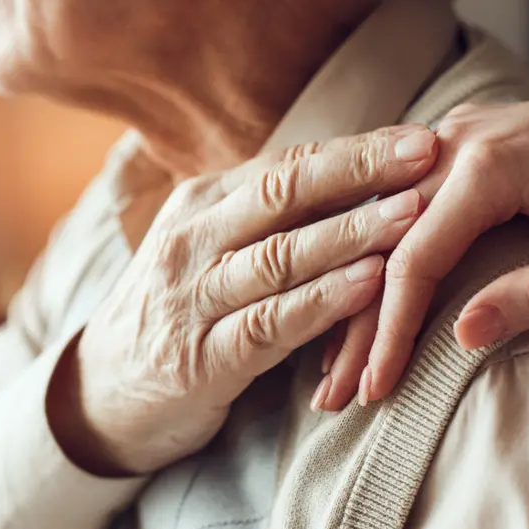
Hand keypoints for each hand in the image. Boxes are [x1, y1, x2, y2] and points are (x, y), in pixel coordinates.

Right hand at [47, 126, 438, 474]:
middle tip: (426, 156)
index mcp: (197, 206)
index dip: (353, 151)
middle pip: (280, 195)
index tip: (416, 139)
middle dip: (358, 172)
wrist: (102, 388)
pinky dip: (320, 303)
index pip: (283, 166)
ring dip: (348, 233)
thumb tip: (353, 179)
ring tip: (410, 216)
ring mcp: (191, 299)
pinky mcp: (200, 359)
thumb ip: (262, 218)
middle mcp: (190, 242)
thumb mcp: (204, 247)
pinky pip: (267, 324)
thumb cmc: (175, 309)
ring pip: (278, 256)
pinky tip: (367, 287)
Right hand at [314, 87, 528, 410]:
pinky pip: (399, 207)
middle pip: (382, 248)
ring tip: (335, 359)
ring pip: (382, 228)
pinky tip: (358, 294)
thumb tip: (462, 339)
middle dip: (355, 325)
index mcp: (486, 166)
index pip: (415, 261)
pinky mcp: (451, 143)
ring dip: (356, 295)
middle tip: (332, 394)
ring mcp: (446, 138)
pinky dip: (377, 257)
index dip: (392, 331)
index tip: (375, 388)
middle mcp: (449, 144)